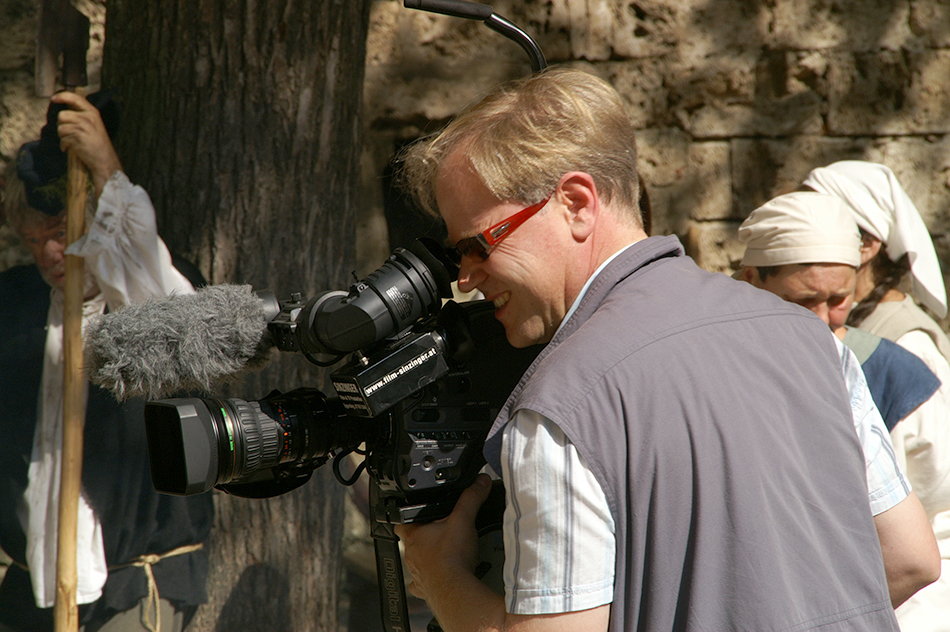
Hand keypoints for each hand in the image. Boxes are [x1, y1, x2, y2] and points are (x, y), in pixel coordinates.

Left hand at [52, 91, 122, 197]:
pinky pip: (63, 138)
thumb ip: (82, 116)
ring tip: (72, 141)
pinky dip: (64, 145)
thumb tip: (65, 111)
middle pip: (62, 115)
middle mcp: (88, 117)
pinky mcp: (78, 137)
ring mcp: (83, 127)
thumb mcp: (94, 125)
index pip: (74, 98)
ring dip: (63, 136)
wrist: (105, 160)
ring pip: (61, 127)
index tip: (54, 99)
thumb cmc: (98, 144)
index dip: (62, 96)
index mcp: (92, 112)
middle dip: (62, 125)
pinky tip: (72, 148)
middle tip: (70, 133)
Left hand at [394, 473, 491, 600]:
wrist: (456, 589)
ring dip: (426, 558)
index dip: (405, 516)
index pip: (400, 522)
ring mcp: (418, 573)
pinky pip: (424, 585)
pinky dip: (430, 581)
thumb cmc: (452, 557)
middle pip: (411, 542)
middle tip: (436, 532)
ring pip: (416, 563)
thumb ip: (471, 497)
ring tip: (443, 554)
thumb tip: (479, 482)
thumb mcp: (464, 519)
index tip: (411, 513)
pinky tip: (439, 578)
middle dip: (422, 537)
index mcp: (415, 536)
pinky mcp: (427, 589)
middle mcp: (412, 555)